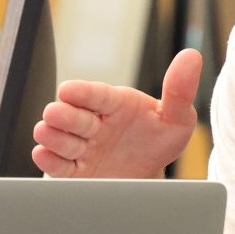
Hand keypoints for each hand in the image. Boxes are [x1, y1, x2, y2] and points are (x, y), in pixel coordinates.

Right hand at [31, 48, 201, 178]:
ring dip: (52, 136)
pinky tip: (42, 153)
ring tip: (44, 132)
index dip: (83, 93)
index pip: (98, 95)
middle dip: (63, 115)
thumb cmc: (160, 140)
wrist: (152, 177)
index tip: (68, 89)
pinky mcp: (76, 172)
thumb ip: (179, 90)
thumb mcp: (176, 117)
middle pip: (75, 117)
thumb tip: (191, 56)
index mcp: (116, 104)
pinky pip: (59, 166)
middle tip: (53, 113)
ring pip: (62, 140)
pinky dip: (49, 160)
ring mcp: (83, 147)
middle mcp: (95, 124)